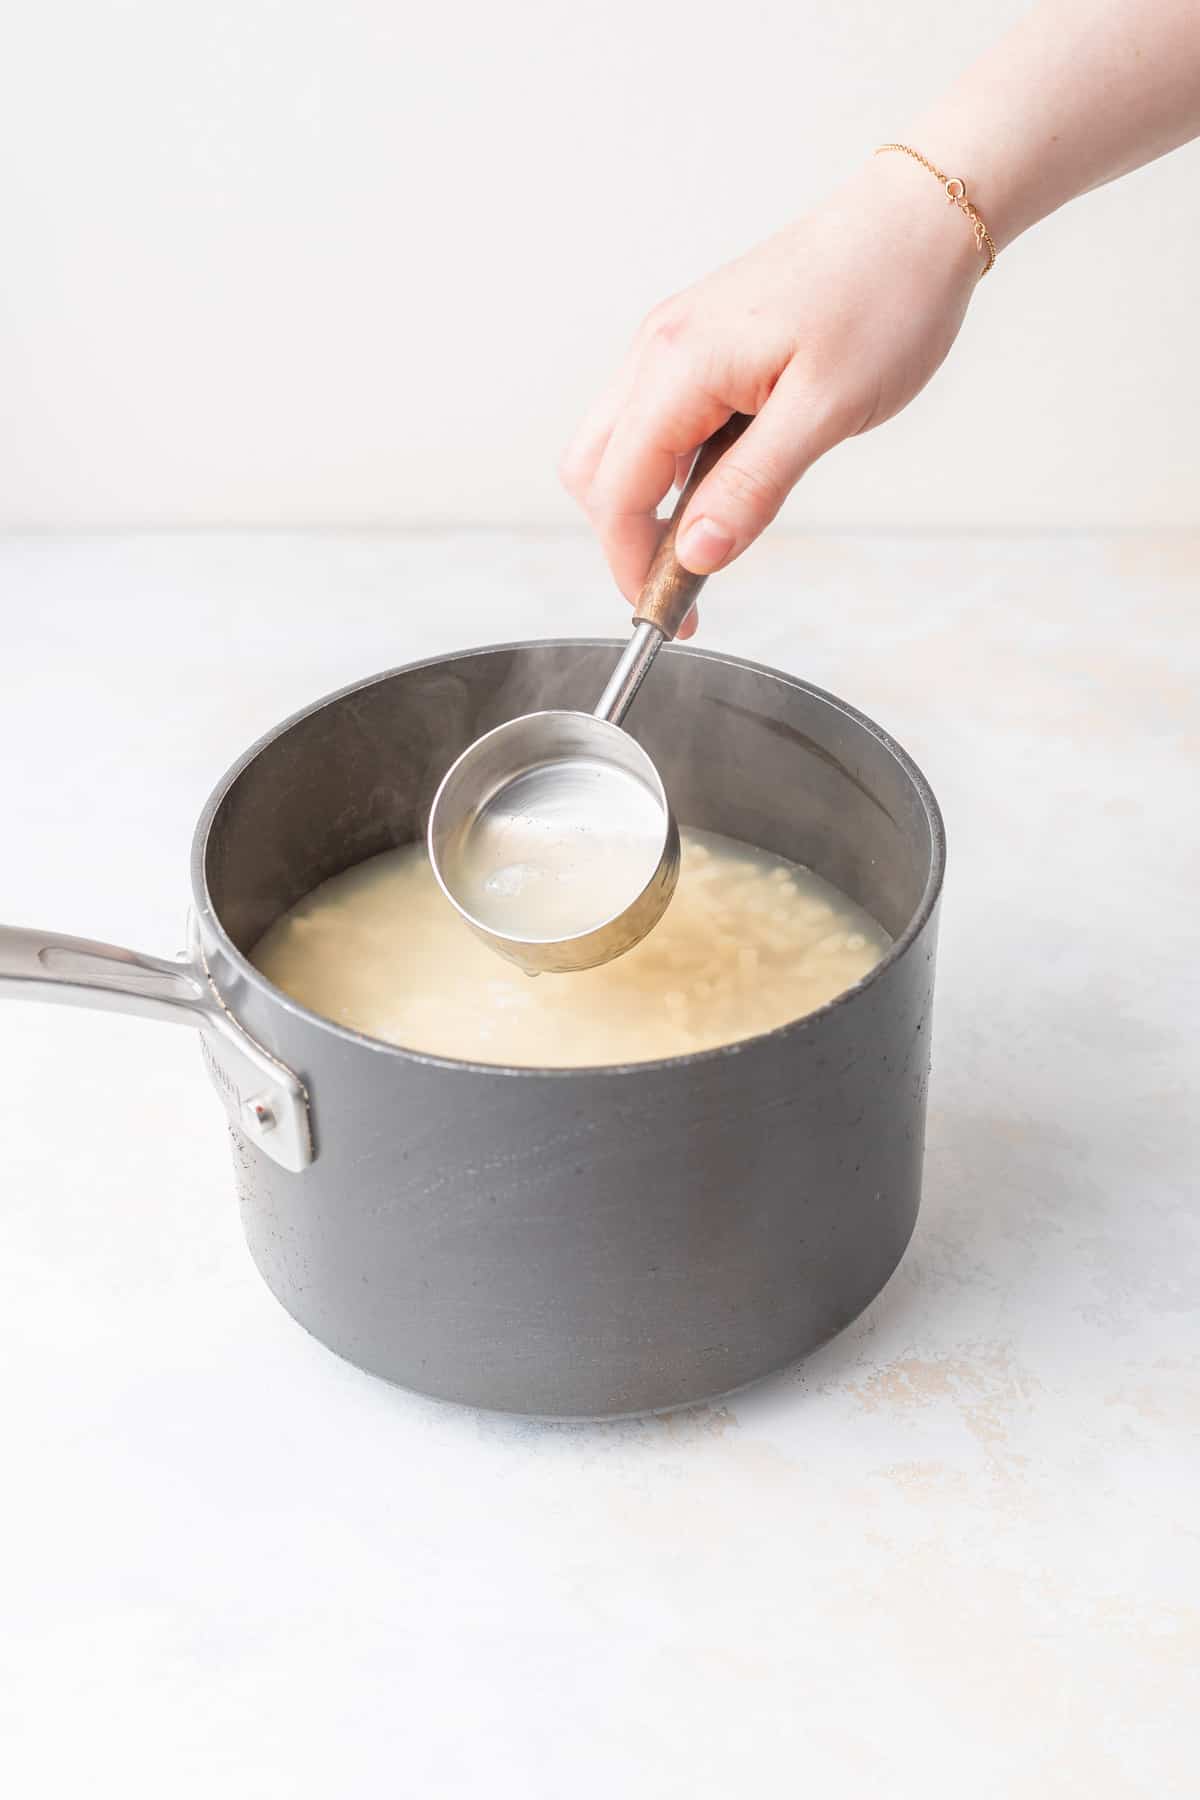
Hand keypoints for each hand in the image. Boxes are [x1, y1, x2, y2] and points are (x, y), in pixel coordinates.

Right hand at [561, 155, 982, 632]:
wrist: (917, 220)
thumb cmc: (885, 300)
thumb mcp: (826, 412)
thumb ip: (750, 490)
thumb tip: (694, 556)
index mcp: (679, 363)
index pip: (618, 492)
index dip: (633, 565)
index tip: (671, 616)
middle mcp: (658, 347)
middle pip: (593, 472)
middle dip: (627, 539)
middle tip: (686, 589)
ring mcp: (671, 341)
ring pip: (615, 448)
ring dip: (646, 504)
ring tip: (713, 538)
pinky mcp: (695, 342)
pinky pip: (652, 420)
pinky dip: (668, 469)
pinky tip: (723, 484)